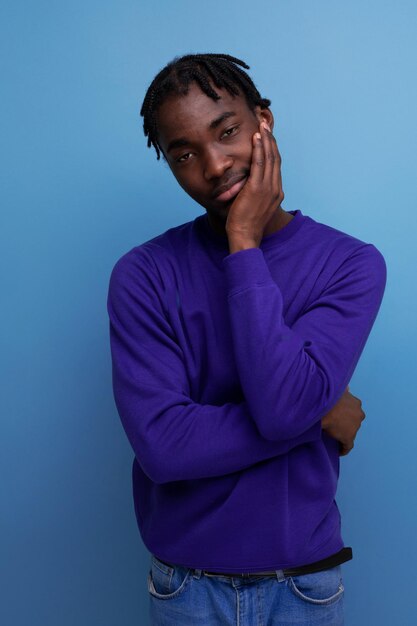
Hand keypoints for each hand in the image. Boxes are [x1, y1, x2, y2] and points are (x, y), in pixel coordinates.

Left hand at [225, 121, 283, 247]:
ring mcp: (268, 188)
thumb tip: (246, 184)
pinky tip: (256, 138)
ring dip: (266, 139)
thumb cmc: (245, 224)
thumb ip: (254, 193)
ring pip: (270, 158)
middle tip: (265, 124)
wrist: (245, 236)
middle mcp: (276, 188)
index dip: (273, 149)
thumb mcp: (254, 206)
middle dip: (271, 139)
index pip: (276, 165)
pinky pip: (260, 163)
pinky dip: (259, 149)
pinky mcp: (257, 188)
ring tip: (261, 125)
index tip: (268, 136)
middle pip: (276, 158)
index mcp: (276, 193)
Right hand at [321, 386, 365, 455]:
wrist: (326, 408)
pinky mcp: (349, 438)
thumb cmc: (329, 397)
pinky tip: (340, 451)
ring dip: (344, 434)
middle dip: (347, 423)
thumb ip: (344, 390)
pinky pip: (348, 446)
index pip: (353, 410)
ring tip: (335, 436)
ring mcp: (355, 427)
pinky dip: (344, 449)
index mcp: (357, 403)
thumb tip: (348, 387)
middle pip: (354, 421)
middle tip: (336, 425)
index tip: (340, 416)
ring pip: (351, 433)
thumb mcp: (338, 389)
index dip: (347, 413)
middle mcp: (359, 415)